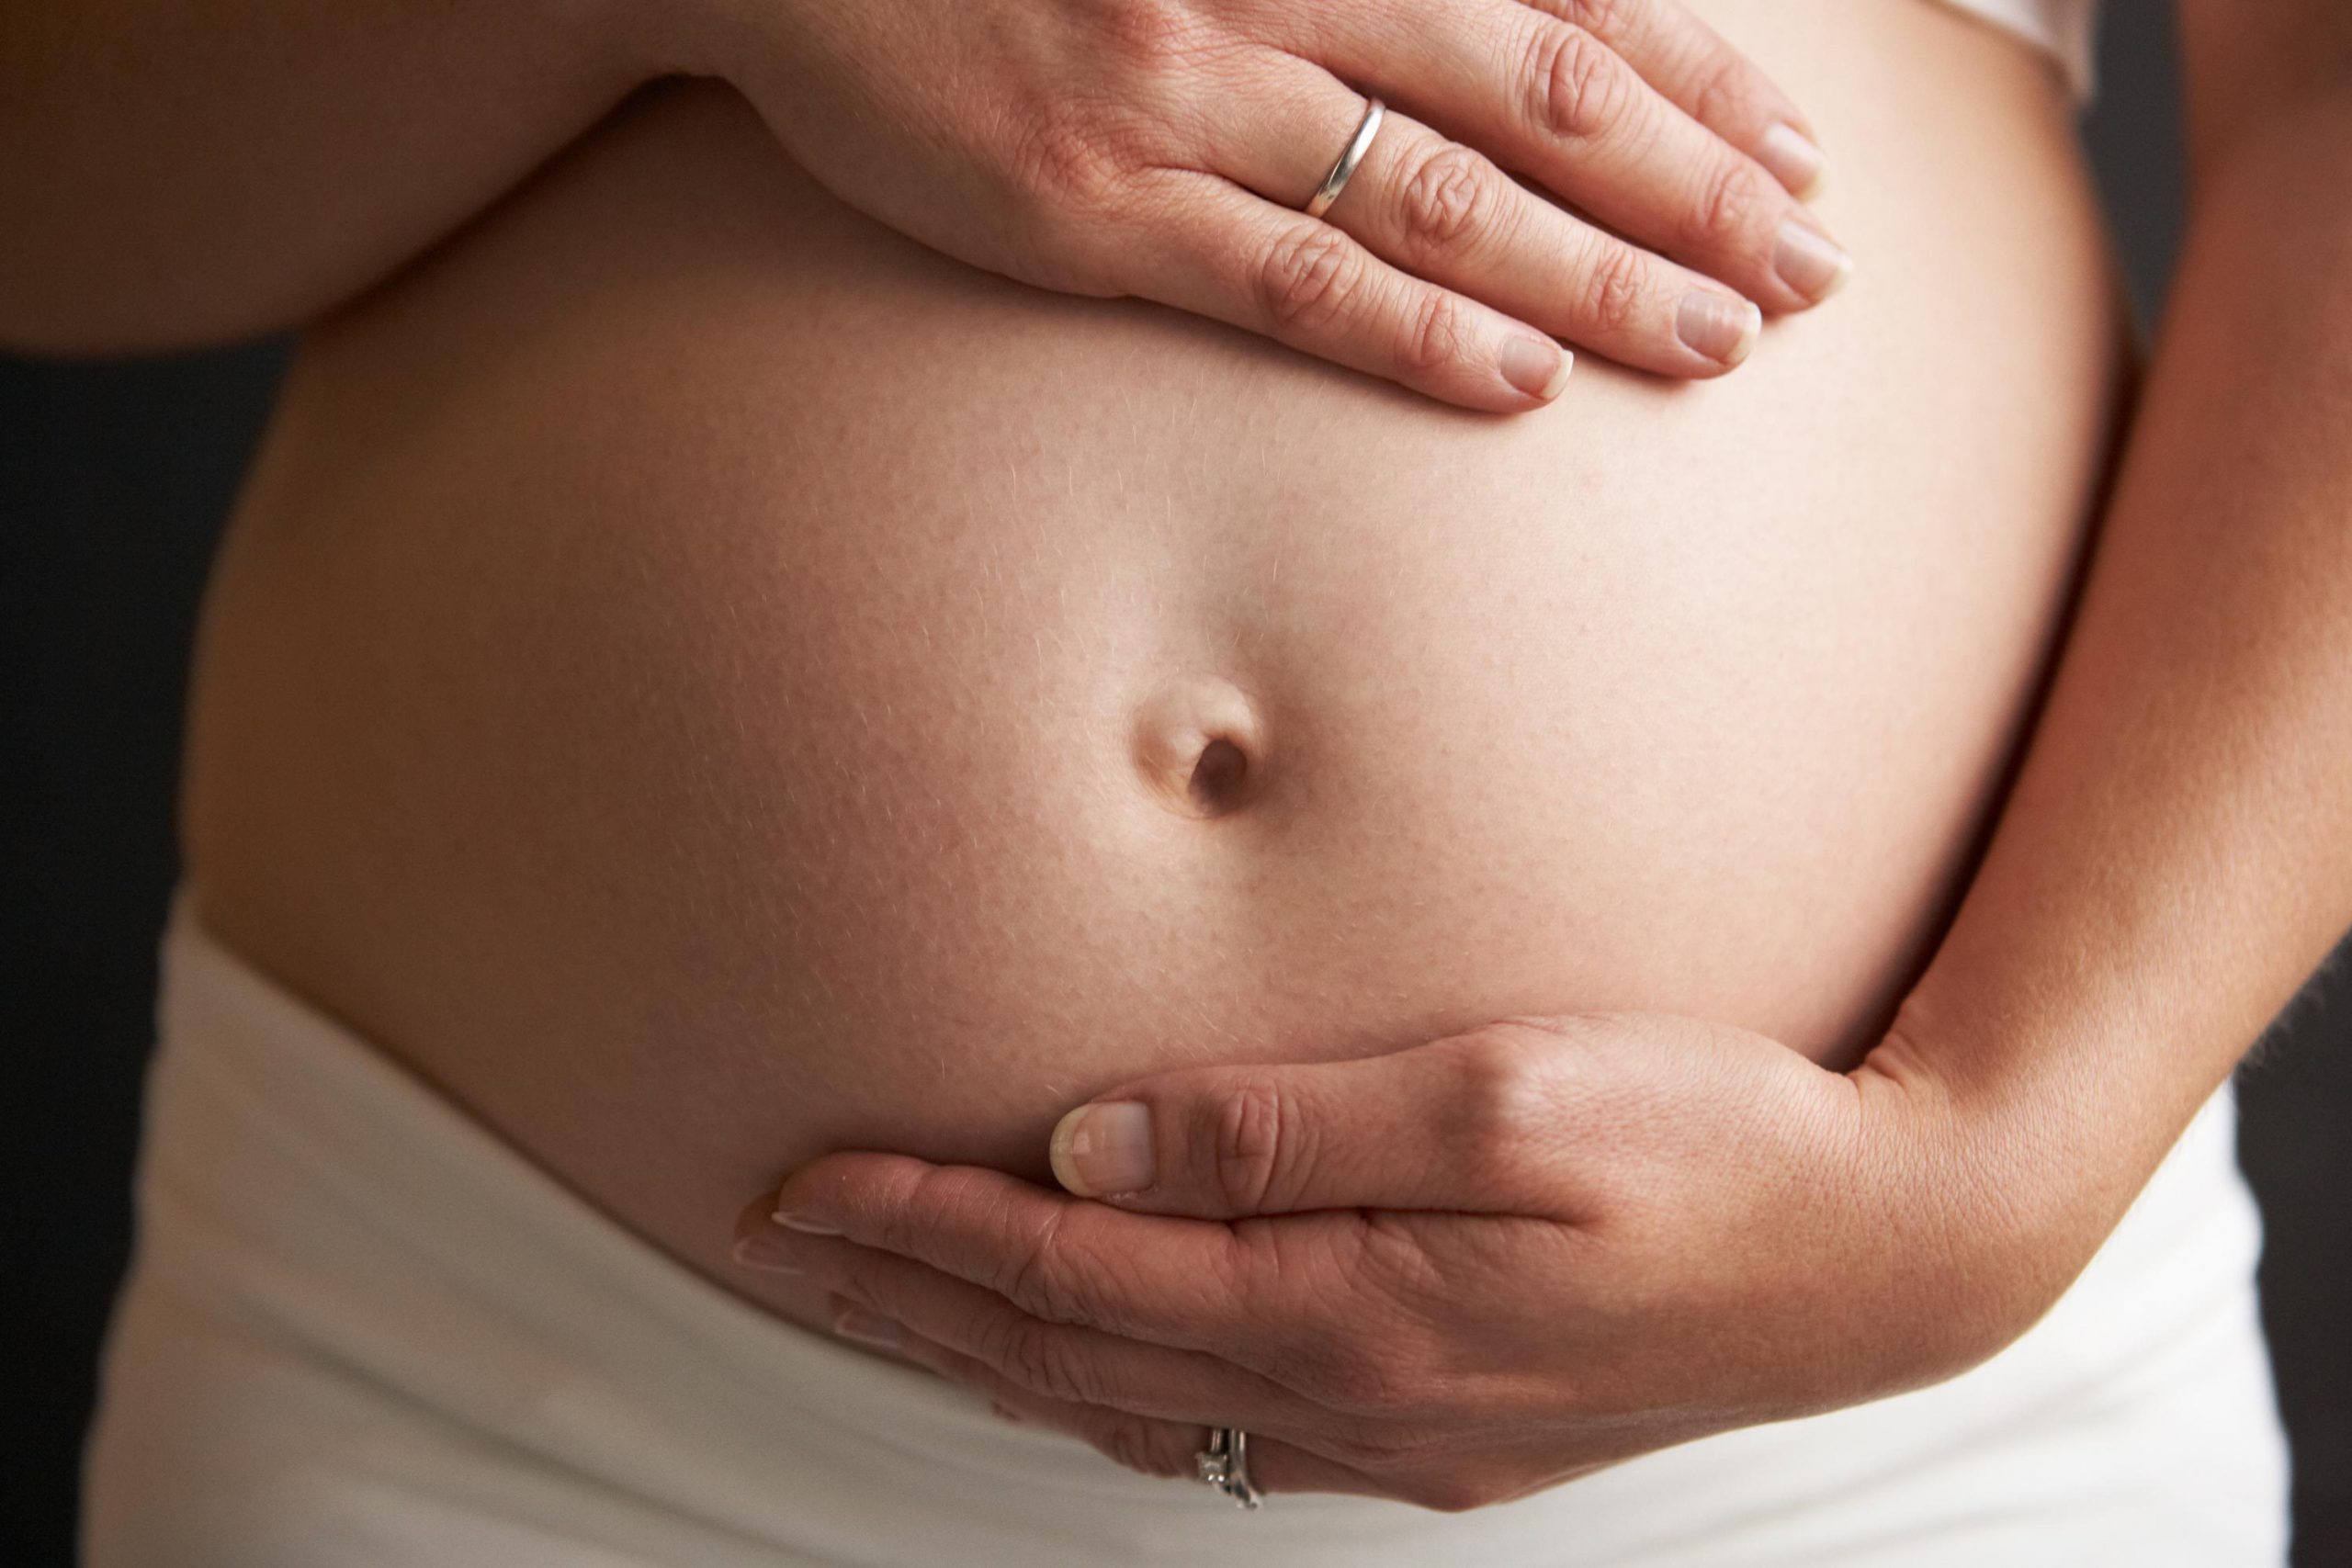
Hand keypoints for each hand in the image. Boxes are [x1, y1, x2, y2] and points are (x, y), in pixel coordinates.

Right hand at [663, 0, 1849, 409]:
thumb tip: (1488, 24)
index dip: (1696, 75)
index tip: (1802, 151)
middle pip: (1539, 96)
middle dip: (1696, 188)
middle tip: (1816, 272)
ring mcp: (1182, 101)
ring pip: (1442, 195)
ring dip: (1599, 275)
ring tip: (1721, 344)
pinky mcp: (1092, 211)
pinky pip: (1290, 279)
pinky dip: (1420, 329)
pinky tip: (1527, 382)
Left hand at [737, 1015, 2079, 1510]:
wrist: (1889, 1254)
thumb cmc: (1715, 1144)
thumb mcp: (1504, 1096)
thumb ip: (1284, 1124)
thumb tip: (1093, 1137)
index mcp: (1345, 1307)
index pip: (1070, 1271)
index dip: (921, 1225)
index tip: (800, 1183)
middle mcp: (1347, 1395)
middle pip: (1069, 1352)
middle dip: (913, 1296)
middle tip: (782, 1242)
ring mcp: (1393, 1430)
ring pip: (1131, 1403)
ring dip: (992, 1348)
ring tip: (888, 1300)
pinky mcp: (1445, 1425)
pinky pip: (1221, 1425)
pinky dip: (1108, 1388)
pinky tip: (1079, 1366)